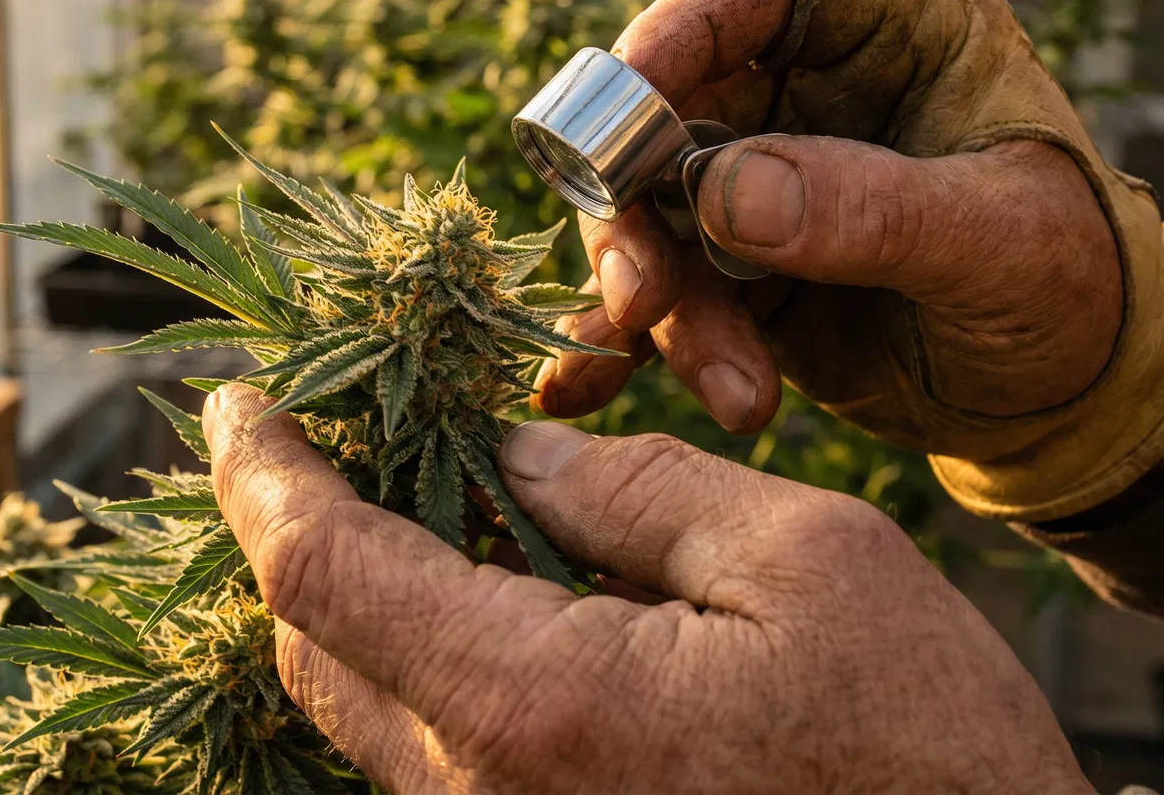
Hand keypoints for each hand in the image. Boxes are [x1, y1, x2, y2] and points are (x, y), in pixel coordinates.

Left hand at [203, 383, 1091, 794]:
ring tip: (416, 493)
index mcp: (533, 702)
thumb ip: (638, 493)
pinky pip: (428, 758)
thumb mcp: (809, 563)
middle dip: (299, 526)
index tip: (237, 404)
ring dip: (361, 594)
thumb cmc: (925, 750)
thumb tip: (515, 458)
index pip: (322, 571)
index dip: (261, 475)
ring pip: (365, 708)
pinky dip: (421, 659)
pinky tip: (487, 593)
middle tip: (328, 430)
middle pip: (314, 647)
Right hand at [534, 0, 1125, 445]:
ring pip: (651, 210)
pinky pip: (659, 289)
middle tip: (643, 298)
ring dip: (658, 302)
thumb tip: (720, 193)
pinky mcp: (737, 266)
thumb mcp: (1002, 245)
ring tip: (735, 391)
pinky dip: (626, 344)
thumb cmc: (1078, 288)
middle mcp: (811, 88)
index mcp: (895, 26)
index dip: (681, 25)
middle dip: (640, 206)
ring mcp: (763, 179)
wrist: (1083, 401)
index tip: (628, 96)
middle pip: (668, 105)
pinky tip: (583, 388)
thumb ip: (872, 211)